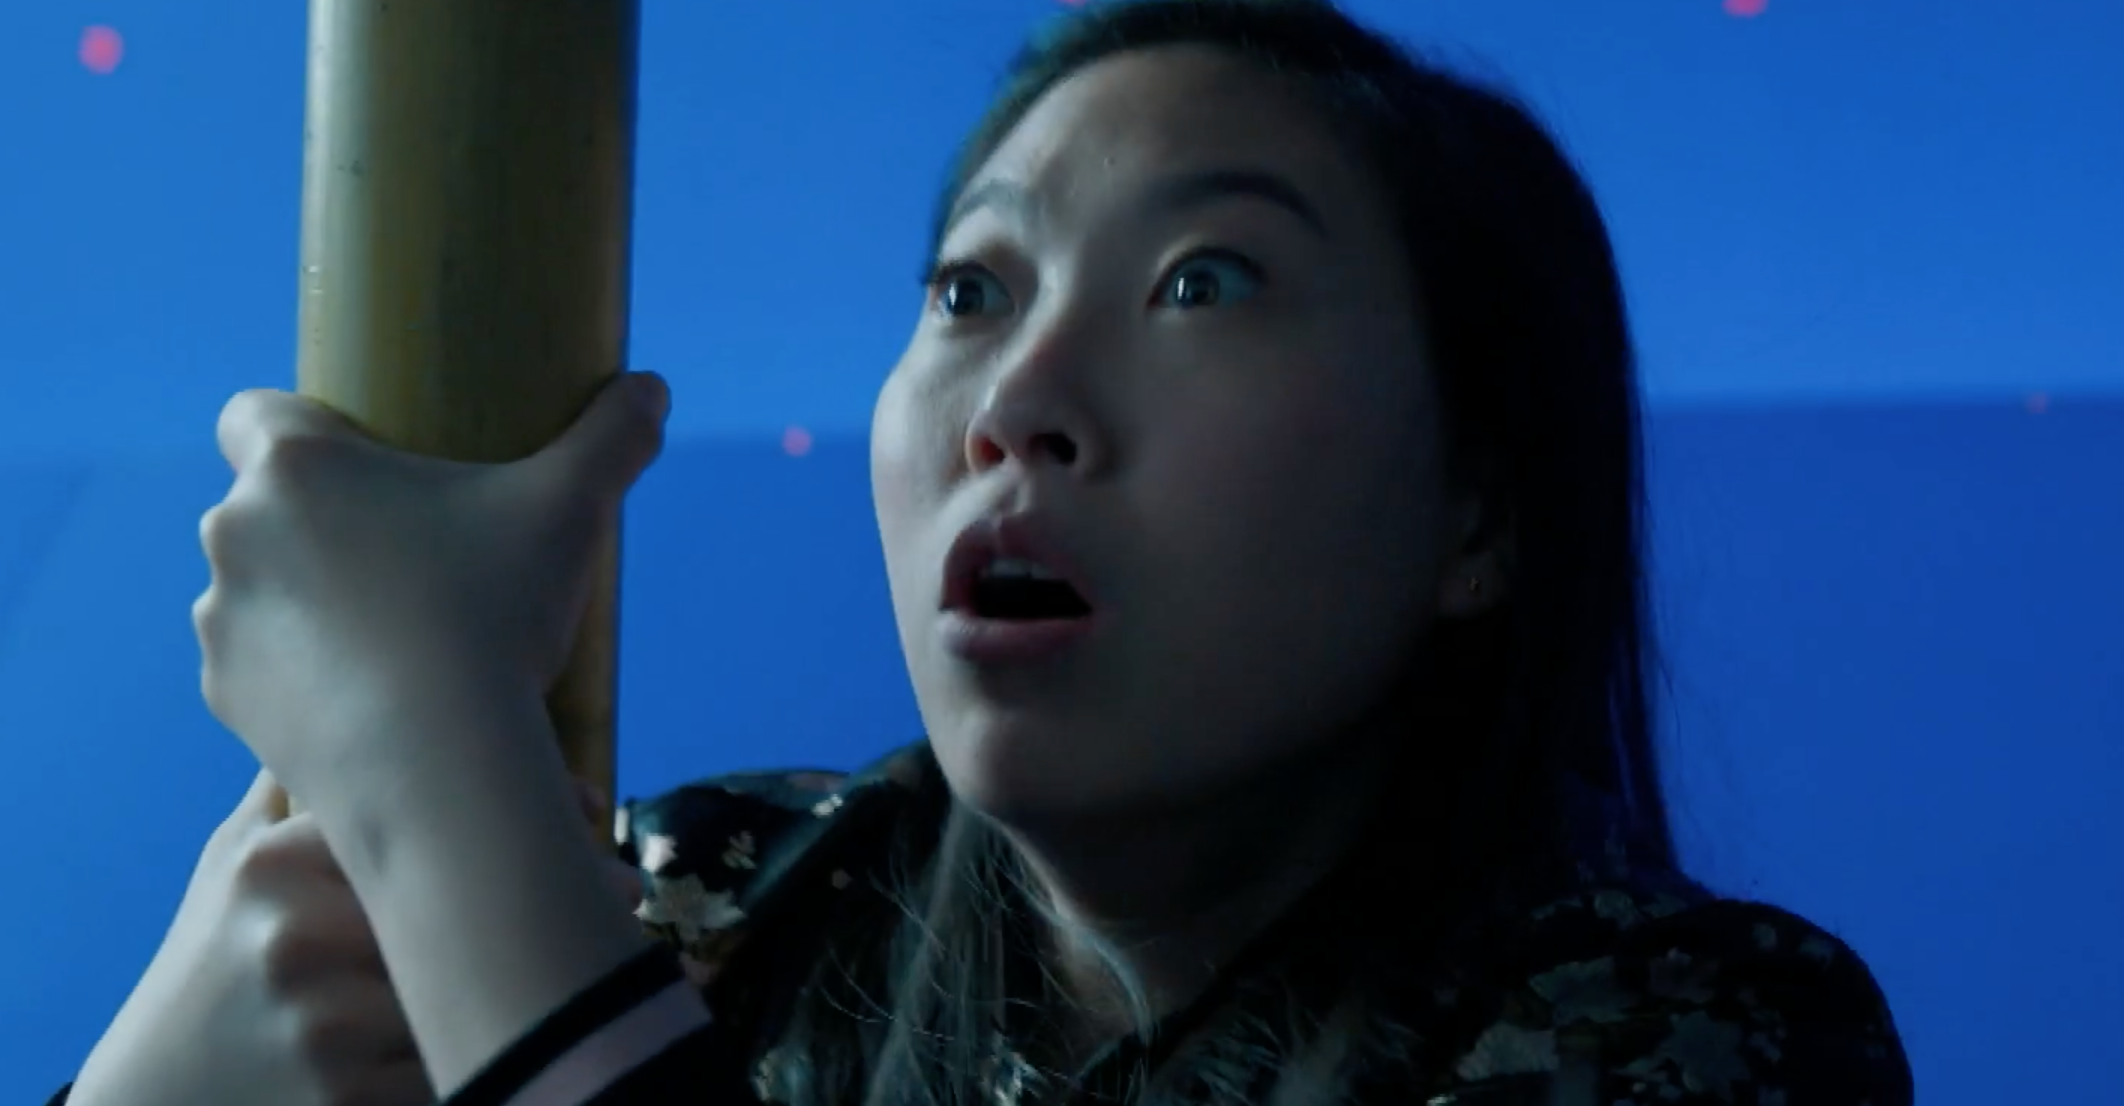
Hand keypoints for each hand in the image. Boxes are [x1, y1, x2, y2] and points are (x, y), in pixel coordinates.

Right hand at [66, 771, 644, 1105]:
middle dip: (562, 896)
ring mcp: (318, 1023)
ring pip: (476, 988)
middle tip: (625, 889)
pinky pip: (456, 1066)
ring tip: (594, 961)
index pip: (428, 814)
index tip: (592, 810)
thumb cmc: (211, 965)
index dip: (525, 809)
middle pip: (469, 904)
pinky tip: (532, 1034)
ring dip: (546, 977)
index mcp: (277, 864)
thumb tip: (353, 676)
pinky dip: (501, 1049)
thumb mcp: (230, 867)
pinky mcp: (341, 1098)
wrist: (153, 1096)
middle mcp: (293, 935)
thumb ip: (295, 788)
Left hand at [191, 372, 668, 806]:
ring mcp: (220, 620)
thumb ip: (614, 437)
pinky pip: (258, 666)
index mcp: (295, 467)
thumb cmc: (495, 617)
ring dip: (307, 599)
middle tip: (413, 555)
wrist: (438, 770)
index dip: (303, 426)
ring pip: (262, 587)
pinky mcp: (225, 696)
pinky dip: (300, 673)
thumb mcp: (573, 509)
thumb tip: (651, 388)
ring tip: (396, 633)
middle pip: (267, 505)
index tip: (366, 459)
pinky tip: (369, 694)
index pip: (252, 412)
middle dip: (323, 523)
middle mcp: (235, 532)